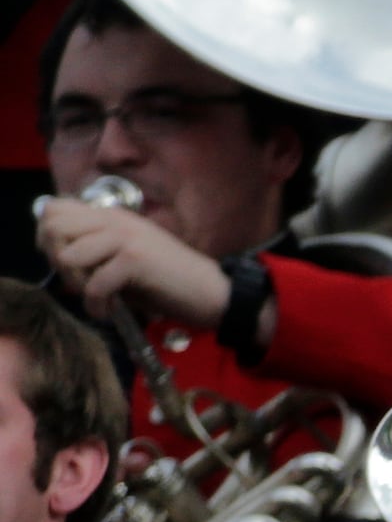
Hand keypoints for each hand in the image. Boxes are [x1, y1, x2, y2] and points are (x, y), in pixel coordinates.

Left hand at [35, 197, 228, 325]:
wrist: (214, 294)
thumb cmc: (171, 282)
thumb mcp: (127, 257)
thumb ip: (97, 248)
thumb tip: (57, 255)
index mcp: (112, 216)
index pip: (54, 208)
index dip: (48, 237)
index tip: (67, 264)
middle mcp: (115, 220)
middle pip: (53, 226)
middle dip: (57, 260)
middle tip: (79, 283)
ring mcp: (125, 237)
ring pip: (68, 254)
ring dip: (76, 284)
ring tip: (97, 298)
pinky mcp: (134, 259)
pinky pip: (94, 283)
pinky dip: (97, 305)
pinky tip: (110, 312)